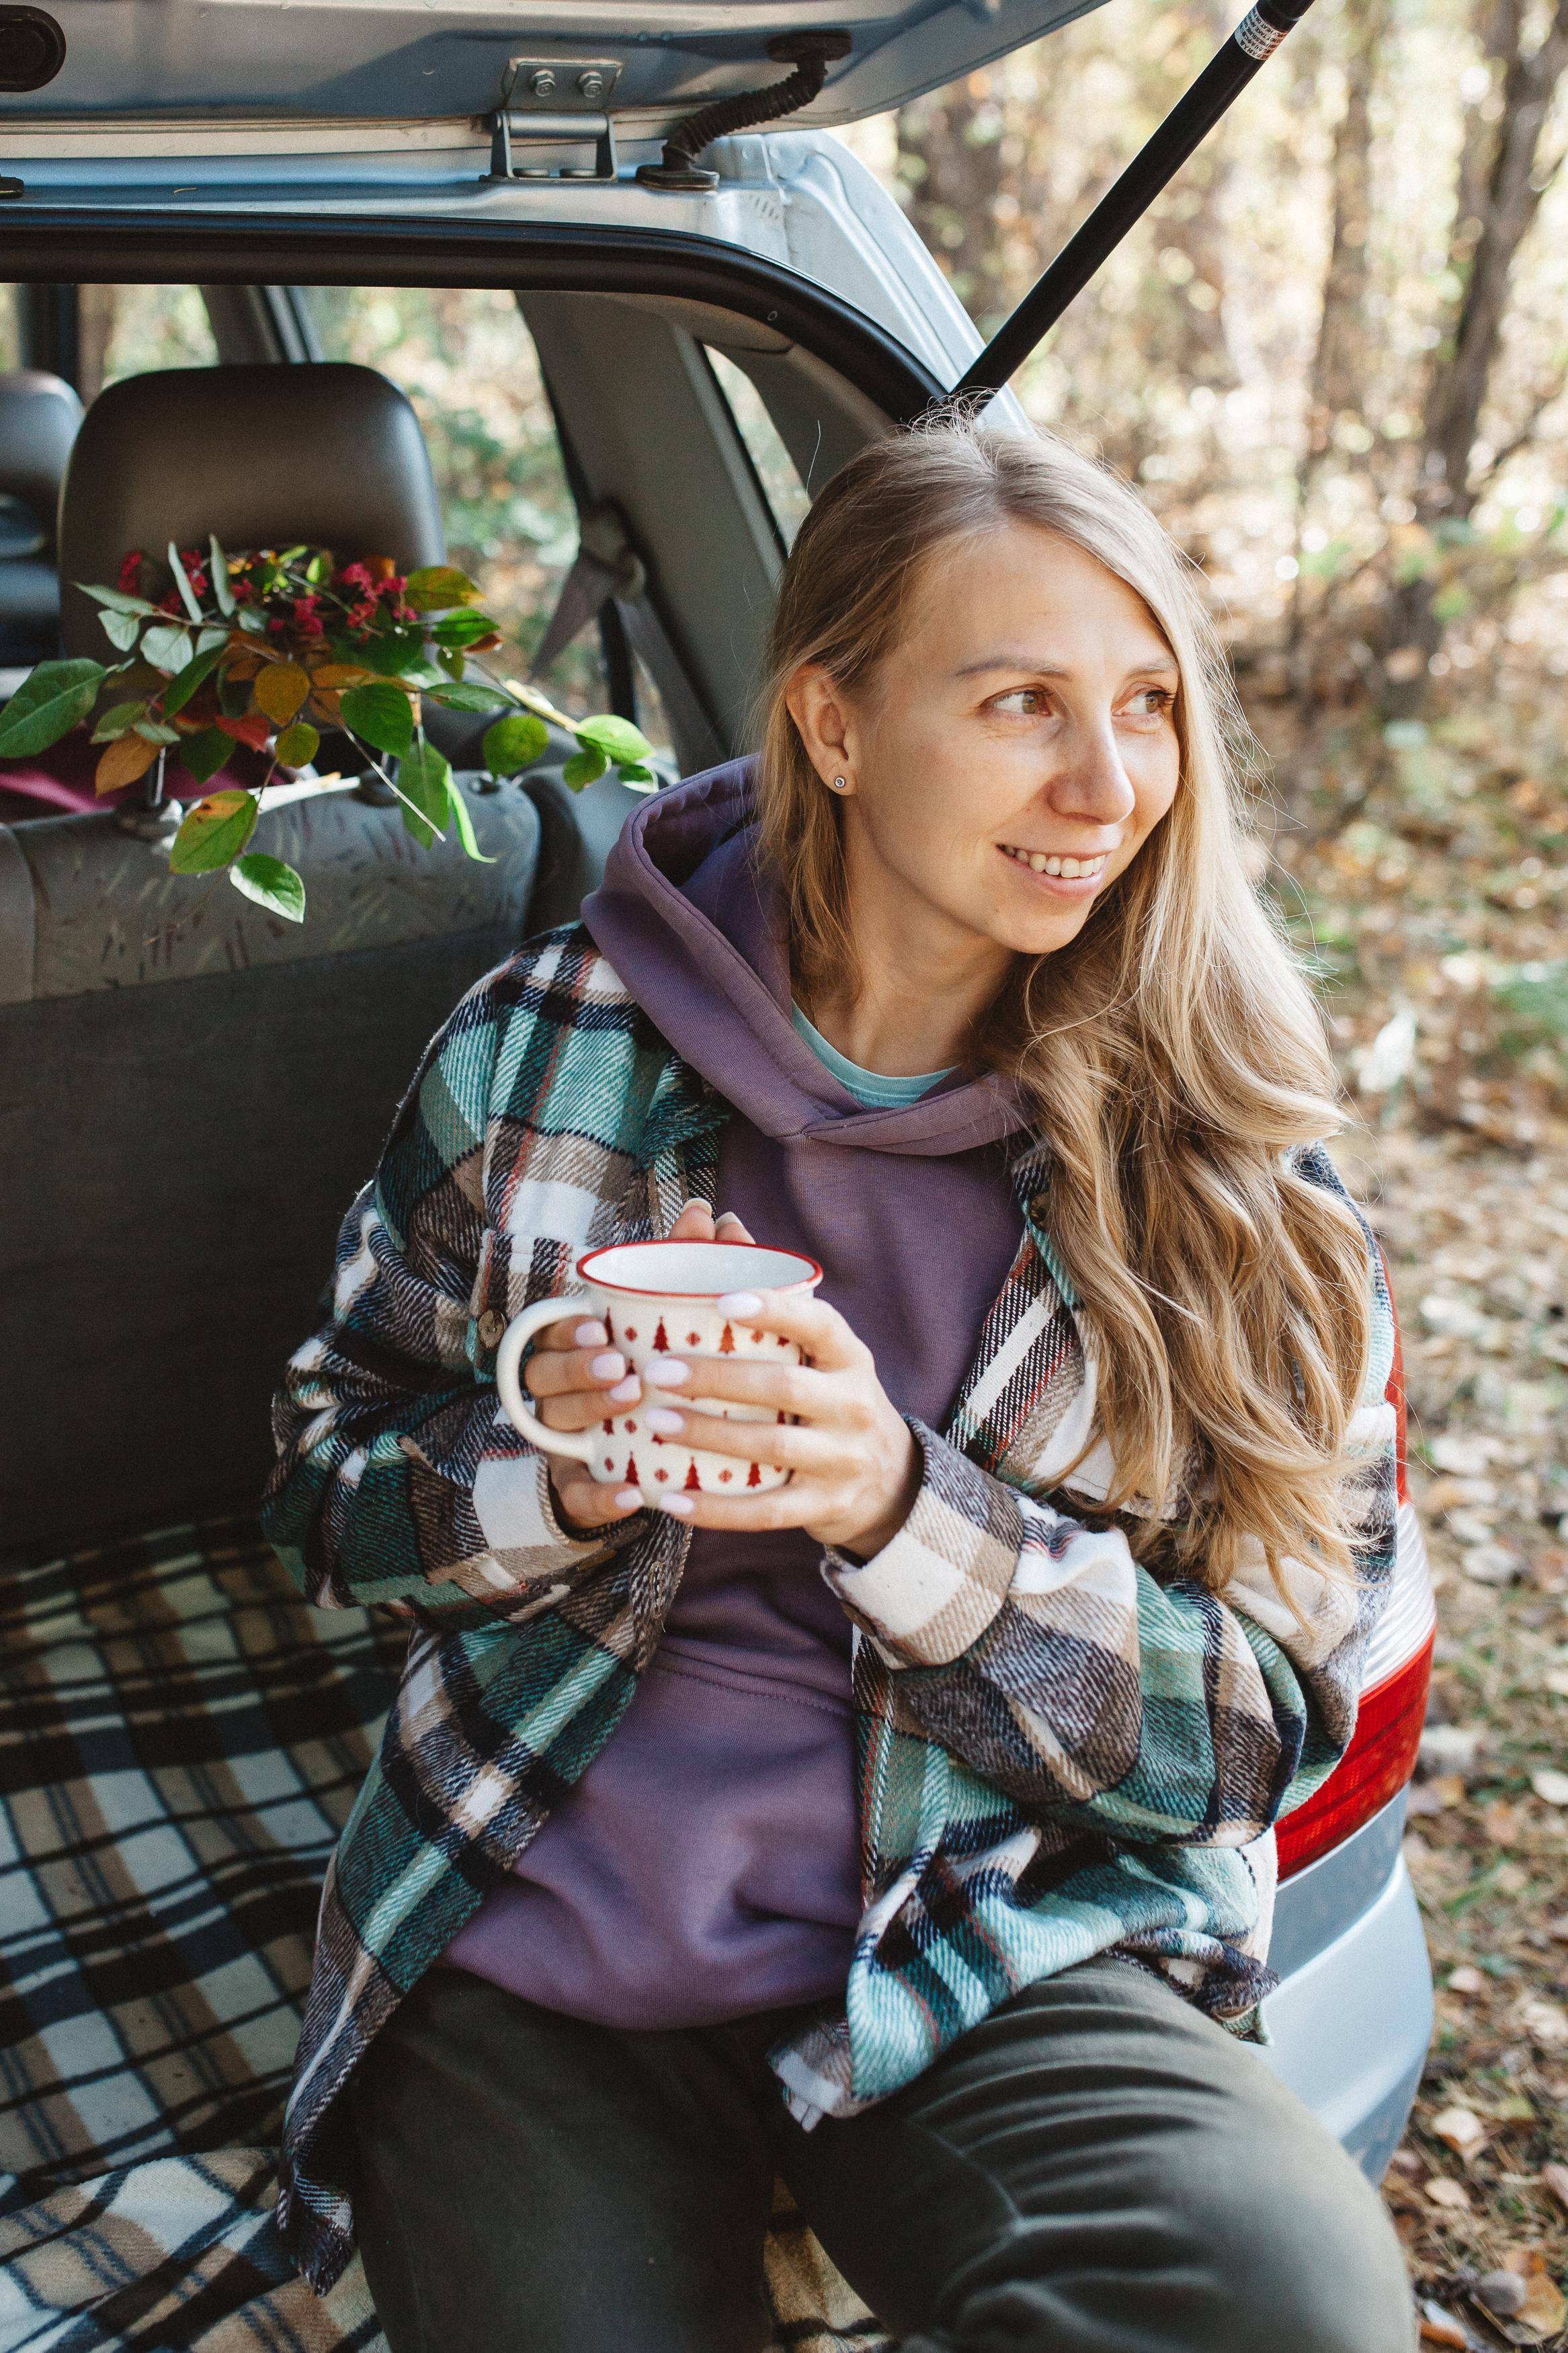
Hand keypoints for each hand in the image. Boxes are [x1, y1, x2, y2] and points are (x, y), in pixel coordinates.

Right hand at [524, 1198, 752, 1532]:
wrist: (657, 1458)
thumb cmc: (659, 1371)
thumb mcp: (671, 1322)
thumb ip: (687, 1267)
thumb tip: (713, 1215)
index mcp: (575, 1349)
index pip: (552, 1333)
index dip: (568, 1331)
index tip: (599, 1326)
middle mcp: (562, 1392)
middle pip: (545, 1378)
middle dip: (578, 1370)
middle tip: (620, 1366)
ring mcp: (568, 1441)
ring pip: (557, 1427)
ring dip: (589, 1416)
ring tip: (628, 1404)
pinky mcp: (582, 1489)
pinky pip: (580, 1496)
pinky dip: (602, 1498)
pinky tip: (630, 1495)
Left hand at [636, 1288, 919, 1555]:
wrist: (887, 1481)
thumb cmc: (831, 1396)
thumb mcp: (819, 1349)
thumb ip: (772, 1291)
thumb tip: (722, 1221)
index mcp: (848, 1357)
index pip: (819, 1324)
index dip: (775, 1310)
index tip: (722, 1302)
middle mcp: (852, 1404)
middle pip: (785, 1386)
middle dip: (717, 1378)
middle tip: (657, 1372)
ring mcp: (842, 1459)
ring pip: (773, 1446)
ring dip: (709, 1435)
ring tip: (656, 1422)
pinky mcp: (824, 1506)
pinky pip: (766, 1511)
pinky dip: (716, 1509)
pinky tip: (671, 1498)